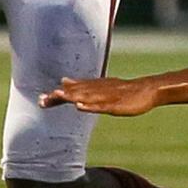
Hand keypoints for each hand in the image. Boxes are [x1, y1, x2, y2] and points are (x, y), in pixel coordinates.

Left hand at [38, 76, 159, 116]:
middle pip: (75, 93)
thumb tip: (63, 80)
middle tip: (42, 99)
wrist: (146, 89)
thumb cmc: (122, 89)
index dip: (56, 96)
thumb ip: (80, 85)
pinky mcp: (116, 104)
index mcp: (92, 87)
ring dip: (71, 97)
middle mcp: (97, 89)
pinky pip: (101, 106)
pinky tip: (79, 106)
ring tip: (57, 96)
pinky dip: (90, 106)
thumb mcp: (99, 87)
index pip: (71, 91)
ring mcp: (106, 97)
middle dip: (59, 96)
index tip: (41, 100)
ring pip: (86, 97)